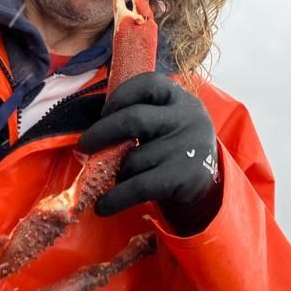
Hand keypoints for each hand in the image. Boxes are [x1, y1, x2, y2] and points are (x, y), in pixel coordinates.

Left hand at [79, 72, 221, 234]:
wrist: (207, 183)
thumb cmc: (172, 147)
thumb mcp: (164, 123)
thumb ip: (137, 118)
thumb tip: (92, 135)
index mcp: (179, 98)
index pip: (148, 84)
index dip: (120, 96)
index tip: (103, 112)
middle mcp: (188, 118)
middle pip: (134, 118)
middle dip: (102, 132)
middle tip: (84, 145)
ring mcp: (189, 147)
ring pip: (135, 158)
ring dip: (115, 172)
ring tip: (109, 180)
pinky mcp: (187, 176)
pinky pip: (139, 186)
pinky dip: (116, 198)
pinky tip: (102, 207)